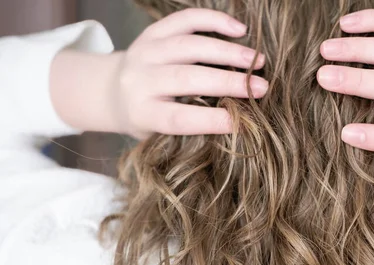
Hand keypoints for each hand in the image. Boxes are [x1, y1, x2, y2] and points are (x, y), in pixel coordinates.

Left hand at [108, 8, 267, 138]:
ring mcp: (145, 51)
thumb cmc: (147, 118)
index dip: (209, 120)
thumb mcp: (159, 134)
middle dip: (228, 82)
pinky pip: (185, 20)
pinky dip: (213, 21)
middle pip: (186, 78)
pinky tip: (239, 29)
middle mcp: (140, 79)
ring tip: (258, 60)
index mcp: (142, 112)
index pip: (177, 118)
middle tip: (262, 88)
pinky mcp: (153, 31)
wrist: (111, 90)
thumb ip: (189, 129)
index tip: (240, 122)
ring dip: (228, 52)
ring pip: (190, 46)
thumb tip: (236, 123)